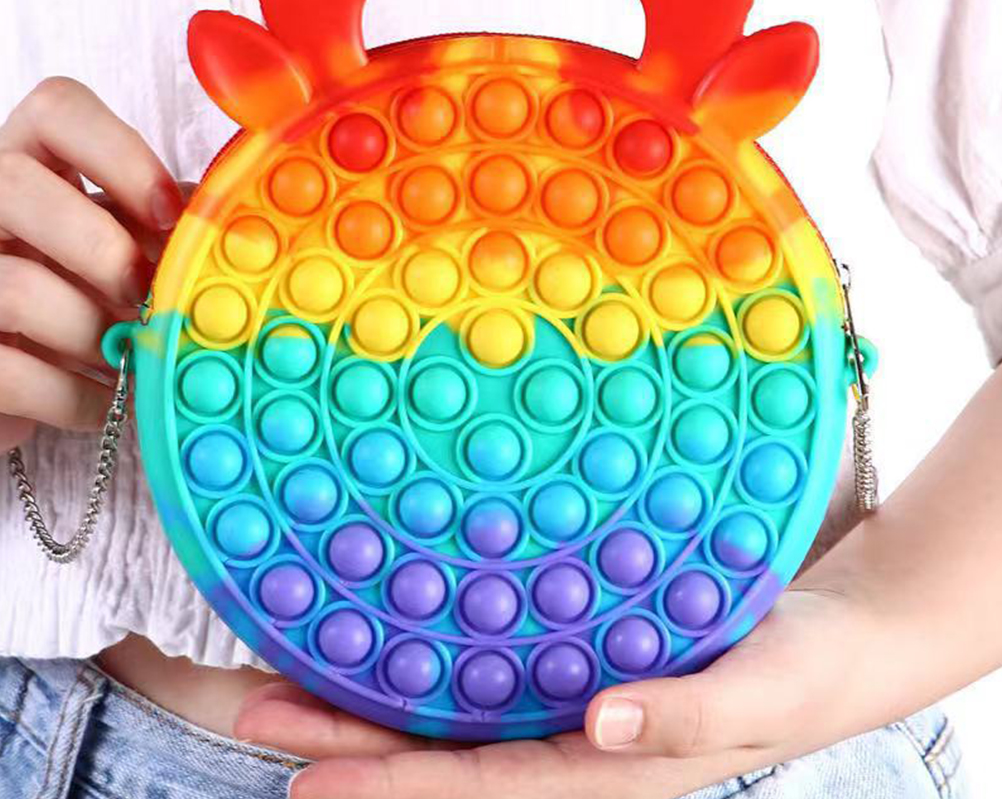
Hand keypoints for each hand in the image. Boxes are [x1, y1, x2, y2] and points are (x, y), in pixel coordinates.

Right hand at [0, 77, 182, 450]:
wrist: (20, 383)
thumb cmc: (88, 303)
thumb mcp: (127, 250)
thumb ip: (166, 231)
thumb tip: (240, 234)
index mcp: (34, 167)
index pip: (57, 110)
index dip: (121, 153)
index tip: (170, 213)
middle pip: (15, 183)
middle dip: (102, 249)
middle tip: (146, 293)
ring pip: (16, 286)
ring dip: (94, 333)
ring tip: (131, 356)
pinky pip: (12, 371)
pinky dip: (76, 396)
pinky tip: (108, 402)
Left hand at [238, 578, 901, 798]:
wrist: (832, 638)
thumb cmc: (802, 672)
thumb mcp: (757, 696)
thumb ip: (684, 716)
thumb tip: (601, 723)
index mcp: (610, 765)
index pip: (487, 784)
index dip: (397, 782)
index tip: (308, 776)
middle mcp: (575, 734)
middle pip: (449, 743)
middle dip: (354, 731)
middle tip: (260, 705)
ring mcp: (574, 691)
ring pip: (463, 696)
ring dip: (382, 684)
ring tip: (297, 662)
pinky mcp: (585, 646)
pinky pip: (502, 650)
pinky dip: (446, 640)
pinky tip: (405, 615)